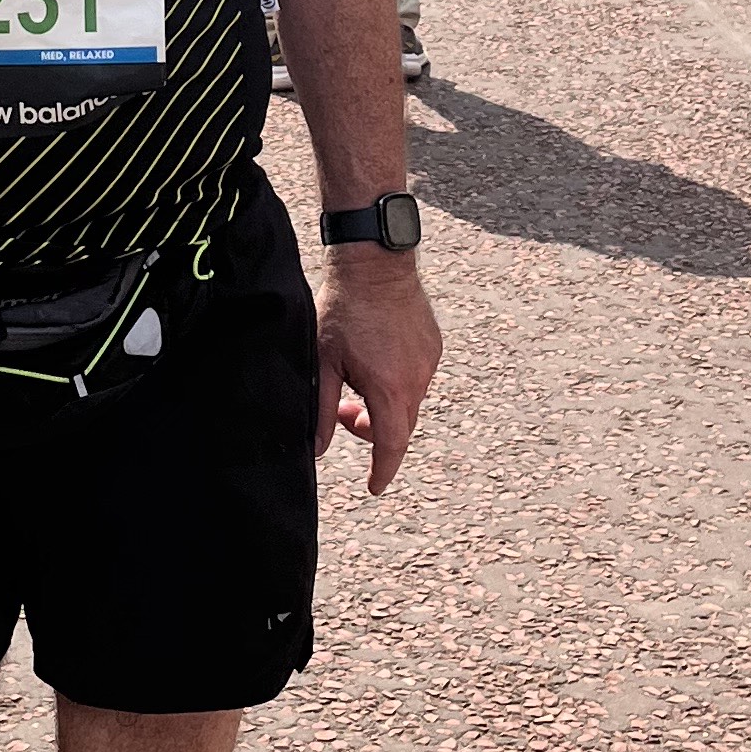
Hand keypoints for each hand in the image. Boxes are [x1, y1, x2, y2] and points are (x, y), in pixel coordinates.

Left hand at [315, 248, 440, 495]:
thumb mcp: (323, 363)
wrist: (375, 264)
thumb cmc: (344, 310)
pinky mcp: (434, 345)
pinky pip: (417, 378)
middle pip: (400, 427)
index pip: (391, 446)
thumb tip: (316, 449)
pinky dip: (397, 384)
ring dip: (384, 405)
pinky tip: (375, 360)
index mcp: (390, 390)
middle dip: (372, 431)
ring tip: (355, 380)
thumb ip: (320, 410)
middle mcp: (417, 380)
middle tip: (342, 411)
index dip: (382, 471)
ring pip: (409, 403)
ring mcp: (429, 362)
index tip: (374, 487)